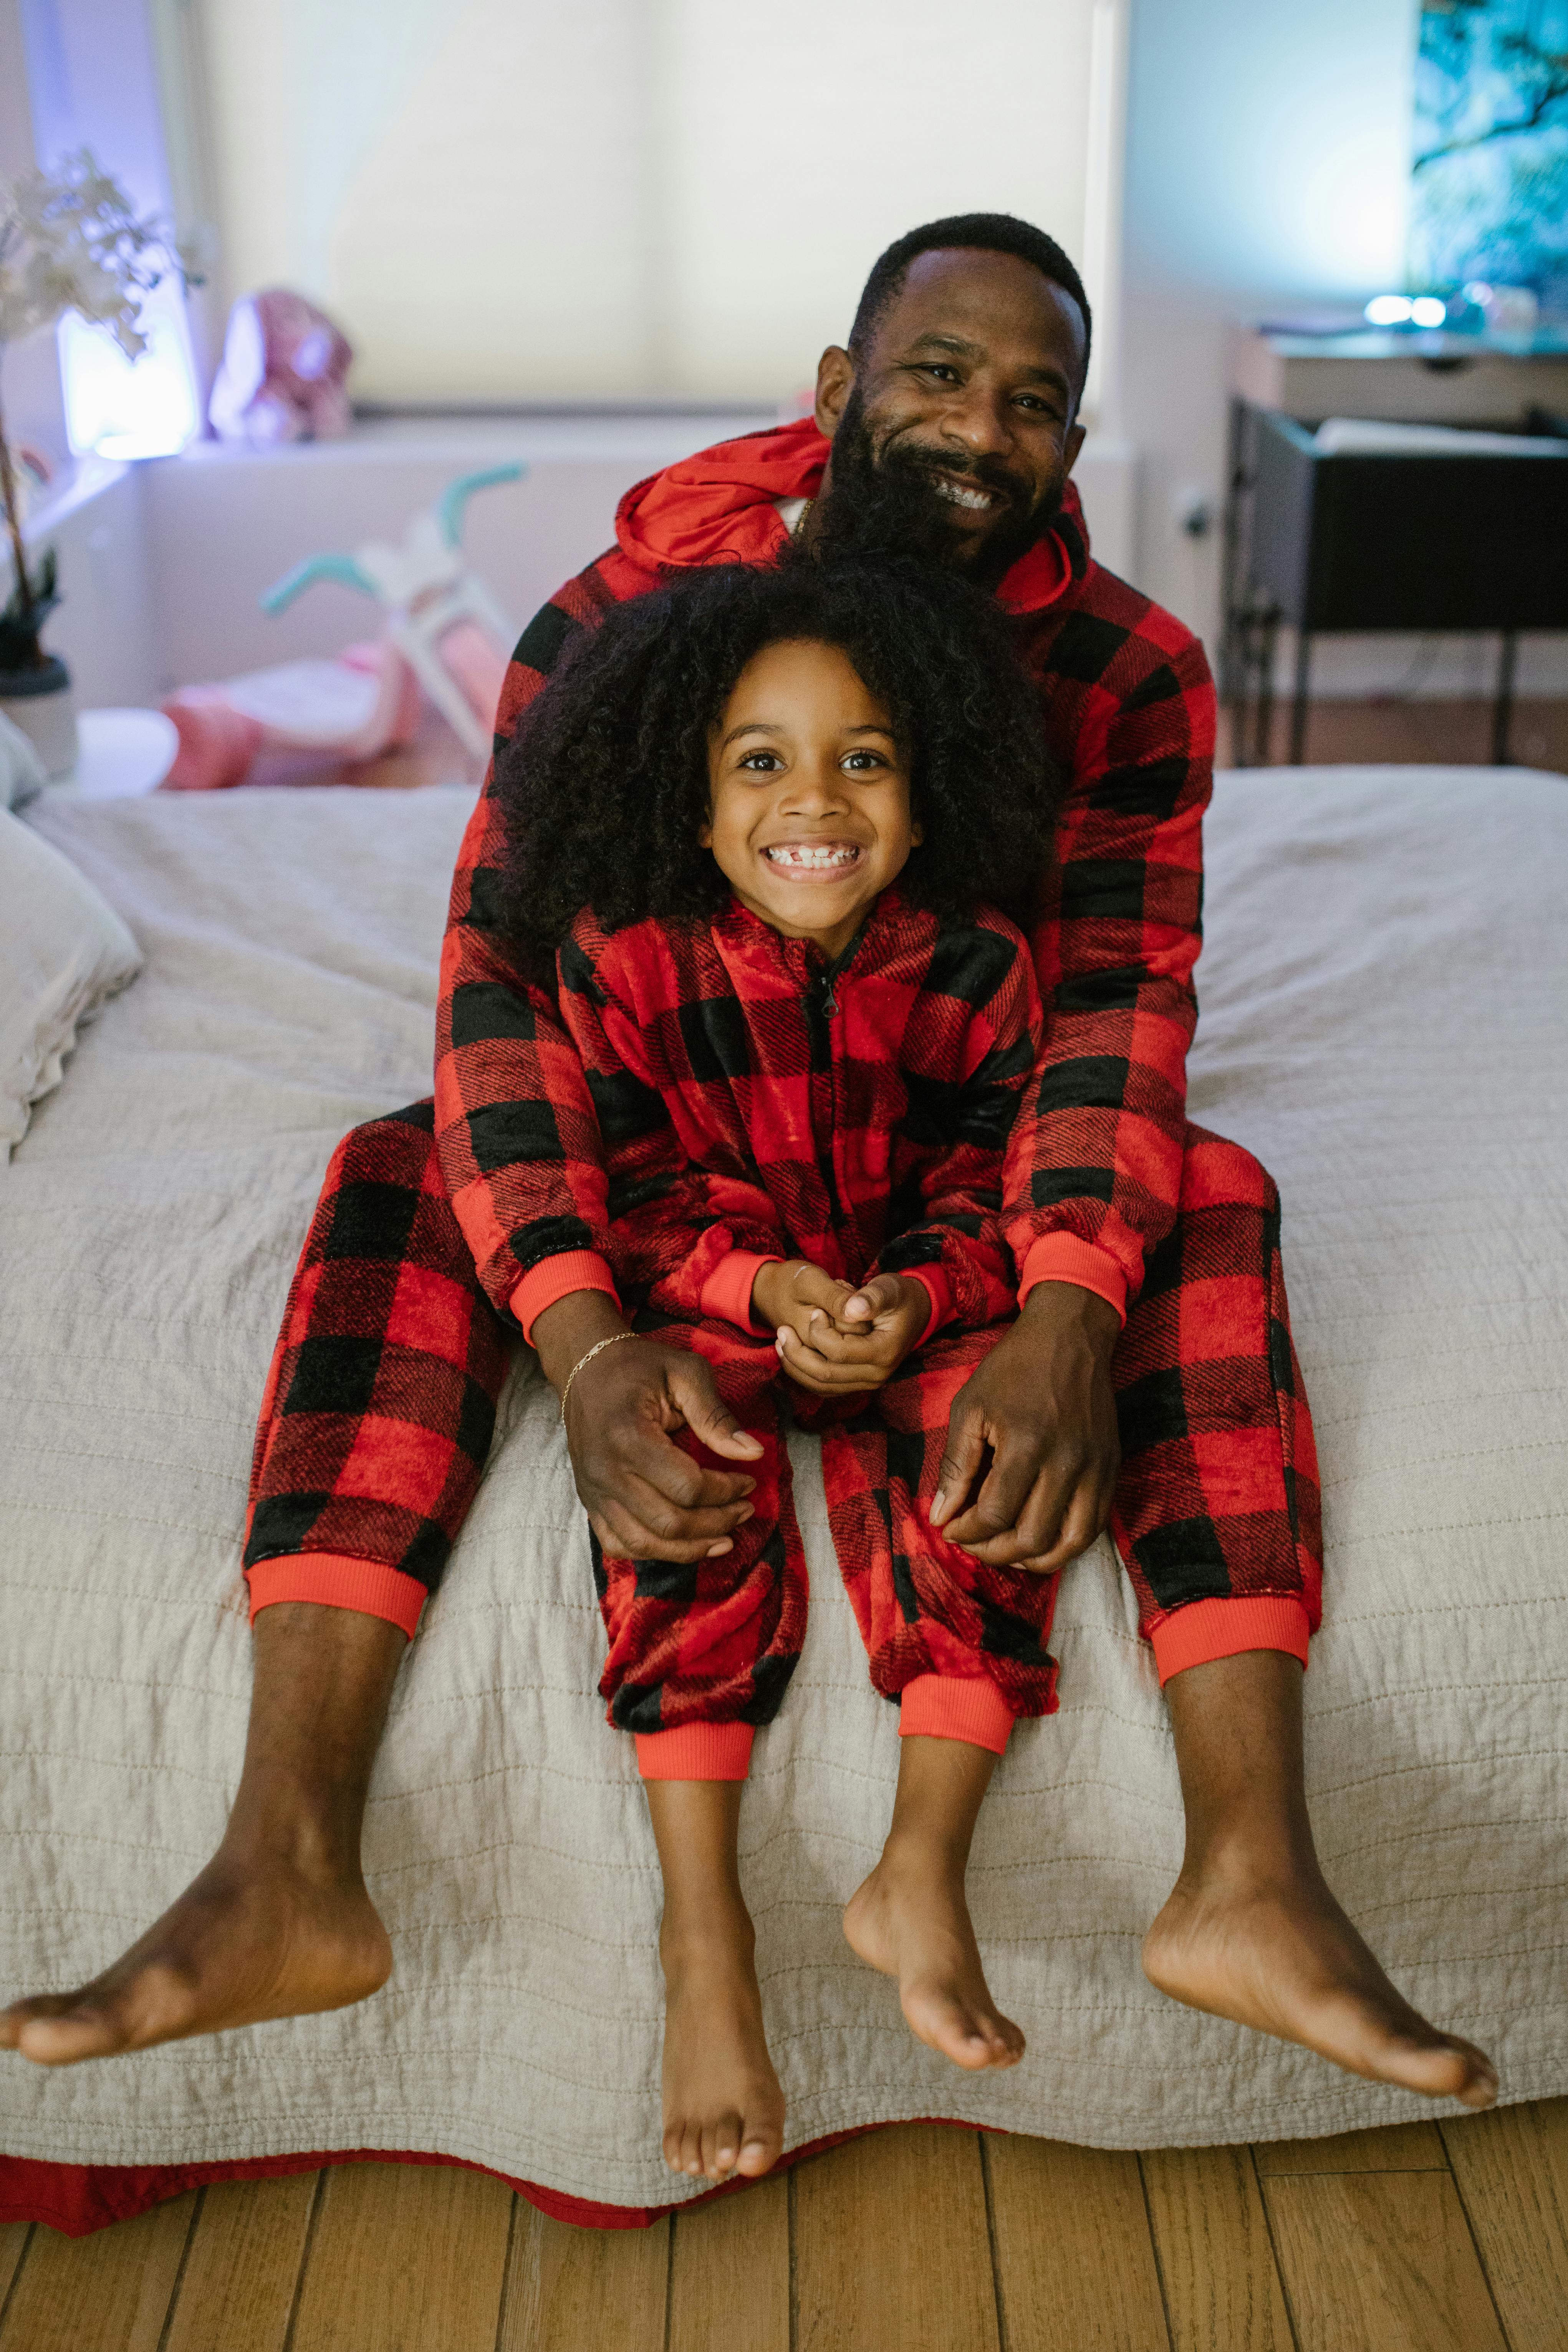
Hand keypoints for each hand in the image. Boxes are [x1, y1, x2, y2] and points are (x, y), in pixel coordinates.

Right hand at [533, 1290, 762, 1561]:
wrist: (585, 1367)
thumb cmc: (639, 1367)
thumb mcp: (685, 1373)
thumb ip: (716, 1415)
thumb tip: (753, 1453)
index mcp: (629, 1437)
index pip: (687, 1486)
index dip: (726, 1491)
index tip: (749, 1480)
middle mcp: (606, 1471)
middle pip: (669, 1522)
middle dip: (716, 1523)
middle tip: (744, 1510)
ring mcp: (593, 1491)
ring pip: (644, 1543)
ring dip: (690, 1549)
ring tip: (724, 1539)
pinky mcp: (589, 1501)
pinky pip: (618, 1545)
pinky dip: (653, 1552)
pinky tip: (682, 1544)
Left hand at [752, 1261, 930, 1394]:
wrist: (913, 1311)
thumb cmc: (898, 1296)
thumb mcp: (889, 1288)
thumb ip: (871, 1297)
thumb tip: (851, 1309)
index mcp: (884, 1352)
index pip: (839, 1352)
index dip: (820, 1332)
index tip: (815, 1311)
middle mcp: (876, 1375)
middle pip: (826, 1374)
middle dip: (797, 1353)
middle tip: (781, 1330)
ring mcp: (866, 1382)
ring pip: (820, 1385)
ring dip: (795, 1366)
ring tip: (780, 1341)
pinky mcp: (856, 1382)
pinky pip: (823, 1387)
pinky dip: (803, 1373)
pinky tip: (790, 1353)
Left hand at [929, 1281, 1120, 1572]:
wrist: (1070, 1336)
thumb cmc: (1013, 1369)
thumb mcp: (970, 1408)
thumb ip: (956, 1465)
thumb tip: (941, 1516)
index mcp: (1026, 1444)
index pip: (995, 1514)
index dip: (967, 1532)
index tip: (951, 1528)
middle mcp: (1067, 1462)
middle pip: (1033, 1538)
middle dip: (995, 1552)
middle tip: (975, 1544)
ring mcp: (1096, 1468)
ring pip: (1072, 1543)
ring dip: (1035, 1560)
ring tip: (1008, 1553)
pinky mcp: (1111, 1468)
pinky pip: (1095, 1526)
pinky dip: (1067, 1544)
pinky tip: (1041, 1540)